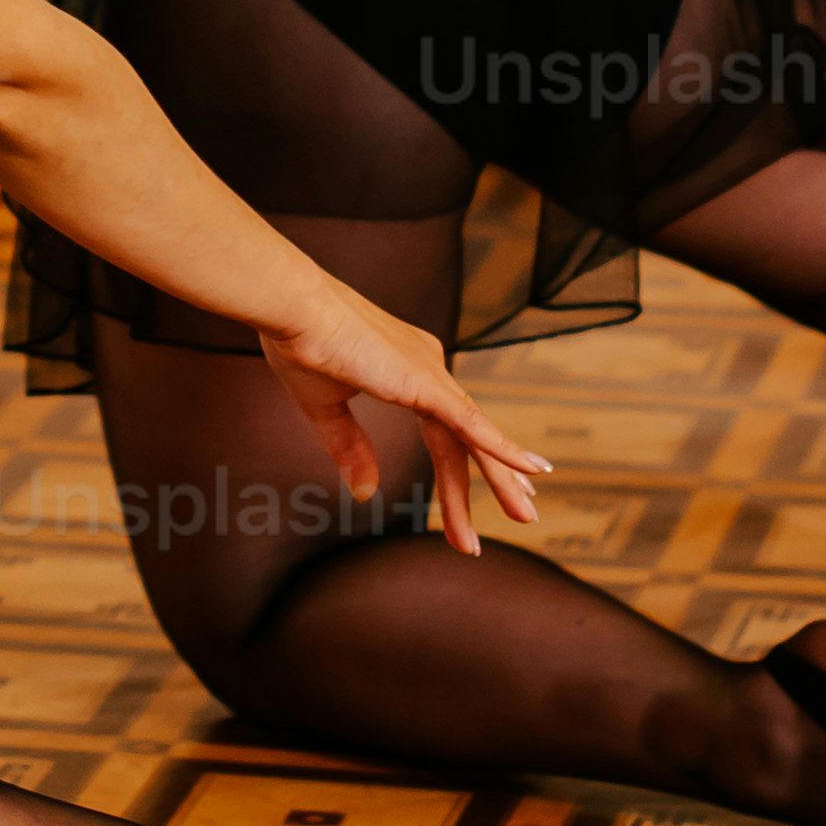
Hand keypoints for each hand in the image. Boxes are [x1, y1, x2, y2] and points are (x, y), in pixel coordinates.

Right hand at [256, 284, 549, 560]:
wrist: (294, 309)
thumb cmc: (301, 344)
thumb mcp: (326, 407)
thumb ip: (350, 448)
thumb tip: (366, 494)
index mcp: (409, 369)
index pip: (446, 430)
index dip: (462, 467)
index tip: (489, 491)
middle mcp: (429, 368)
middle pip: (466, 440)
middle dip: (493, 482)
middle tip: (524, 515)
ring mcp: (431, 374)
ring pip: (475, 438)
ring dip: (500, 481)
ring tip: (525, 515)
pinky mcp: (426, 383)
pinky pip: (472, 423)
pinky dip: (502, 448)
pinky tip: (531, 469)